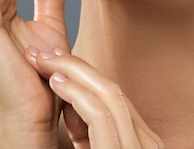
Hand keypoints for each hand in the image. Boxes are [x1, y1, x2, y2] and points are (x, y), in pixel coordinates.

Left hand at [27, 49, 163, 148]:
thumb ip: (88, 131)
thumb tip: (70, 103)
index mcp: (143, 140)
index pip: (114, 96)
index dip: (83, 74)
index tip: (55, 63)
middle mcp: (148, 142)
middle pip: (112, 89)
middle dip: (76, 66)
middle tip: (45, 53)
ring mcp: (139, 147)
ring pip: (109, 94)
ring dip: (73, 72)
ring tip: (46, 61)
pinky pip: (100, 114)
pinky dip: (76, 95)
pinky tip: (56, 83)